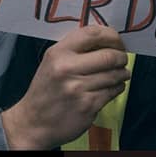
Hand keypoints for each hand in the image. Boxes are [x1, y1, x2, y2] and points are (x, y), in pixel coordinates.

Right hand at [0, 25, 130, 149]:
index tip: (117, 42)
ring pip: (114, 74)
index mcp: (59, 53)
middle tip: (122, 59)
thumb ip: (76, 49)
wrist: (33, 122)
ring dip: (122, 73)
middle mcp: (67, 68)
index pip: (93, 34)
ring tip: (120, 74)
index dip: (111, 36)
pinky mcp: (87, 106)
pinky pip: (113, 91)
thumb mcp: (53, 61)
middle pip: (109, 56)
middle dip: (121, 57)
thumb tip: (107, 41)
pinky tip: (113, 87)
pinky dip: (118, 87)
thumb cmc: (46, 90)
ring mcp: (78, 88)